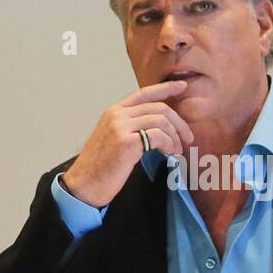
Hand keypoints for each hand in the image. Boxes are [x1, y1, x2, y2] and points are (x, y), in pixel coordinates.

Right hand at [62, 81, 195, 207]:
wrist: (84, 185)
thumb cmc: (101, 168)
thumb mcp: (114, 139)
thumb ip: (132, 128)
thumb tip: (160, 130)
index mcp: (114, 112)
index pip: (144, 93)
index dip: (166, 88)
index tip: (182, 86)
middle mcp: (117, 115)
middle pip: (159, 107)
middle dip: (179, 122)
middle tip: (188, 138)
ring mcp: (120, 127)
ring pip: (161, 120)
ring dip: (175, 136)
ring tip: (176, 151)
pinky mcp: (127, 142)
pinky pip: (158, 136)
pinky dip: (169, 144)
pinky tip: (169, 153)